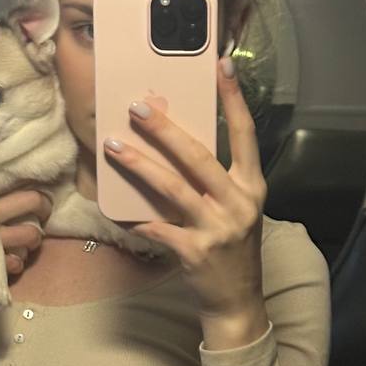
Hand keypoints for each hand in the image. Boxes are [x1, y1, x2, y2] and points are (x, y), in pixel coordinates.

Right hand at [0, 183, 51, 310]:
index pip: (3, 179)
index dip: (22, 181)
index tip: (26, 183)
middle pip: (27, 201)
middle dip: (42, 205)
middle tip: (43, 210)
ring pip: (29, 234)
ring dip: (34, 238)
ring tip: (29, 241)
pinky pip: (15, 264)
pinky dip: (18, 264)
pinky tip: (10, 265)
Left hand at [102, 56, 266, 316]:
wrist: (237, 300)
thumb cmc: (232, 248)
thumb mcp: (237, 209)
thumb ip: (217, 180)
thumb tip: (176, 143)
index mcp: (252, 187)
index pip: (245, 134)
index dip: (234, 98)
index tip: (221, 65)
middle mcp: (238, 204)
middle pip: (199, 156)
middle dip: (165, 129)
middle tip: (139, 106)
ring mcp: (217, 228)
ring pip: (172, 187)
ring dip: (139, 164)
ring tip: (113, 145)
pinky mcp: (194, 251)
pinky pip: (156, 228)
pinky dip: (134, 218)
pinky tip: (115, 209)